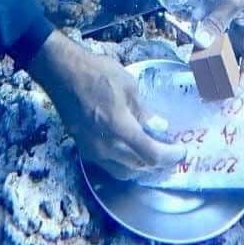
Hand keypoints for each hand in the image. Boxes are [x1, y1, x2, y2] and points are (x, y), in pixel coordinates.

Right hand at [29, 31, 180, 179]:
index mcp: (120, 129)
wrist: (62, 73)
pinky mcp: (83, 148)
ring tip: (153, 157)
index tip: (181, 151)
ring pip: (122, 171)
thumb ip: (144, 111)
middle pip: (138, 167)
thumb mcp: (128, 86)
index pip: (151, 155)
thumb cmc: (97, 73)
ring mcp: (93, 150)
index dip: (170, 156)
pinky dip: (124, 164)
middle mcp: (106, 146)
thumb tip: (158, 127)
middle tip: (170, 154)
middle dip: (158, 164)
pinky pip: (108, 165)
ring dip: (140, 167)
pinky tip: (130, 152)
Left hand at [196, 0, 243, 91]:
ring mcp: (238, 34)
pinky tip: (190, 51)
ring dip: (208, 64)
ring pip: (222, 58)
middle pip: (235, 69)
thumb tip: (200, 43)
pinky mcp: (226, 27)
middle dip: (218, 79)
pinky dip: (203, 48)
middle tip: (198, 91)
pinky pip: (214, 44)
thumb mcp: (228, 1)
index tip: (217, 99)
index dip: (235, 88)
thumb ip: (215, 23)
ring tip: (192, 75)